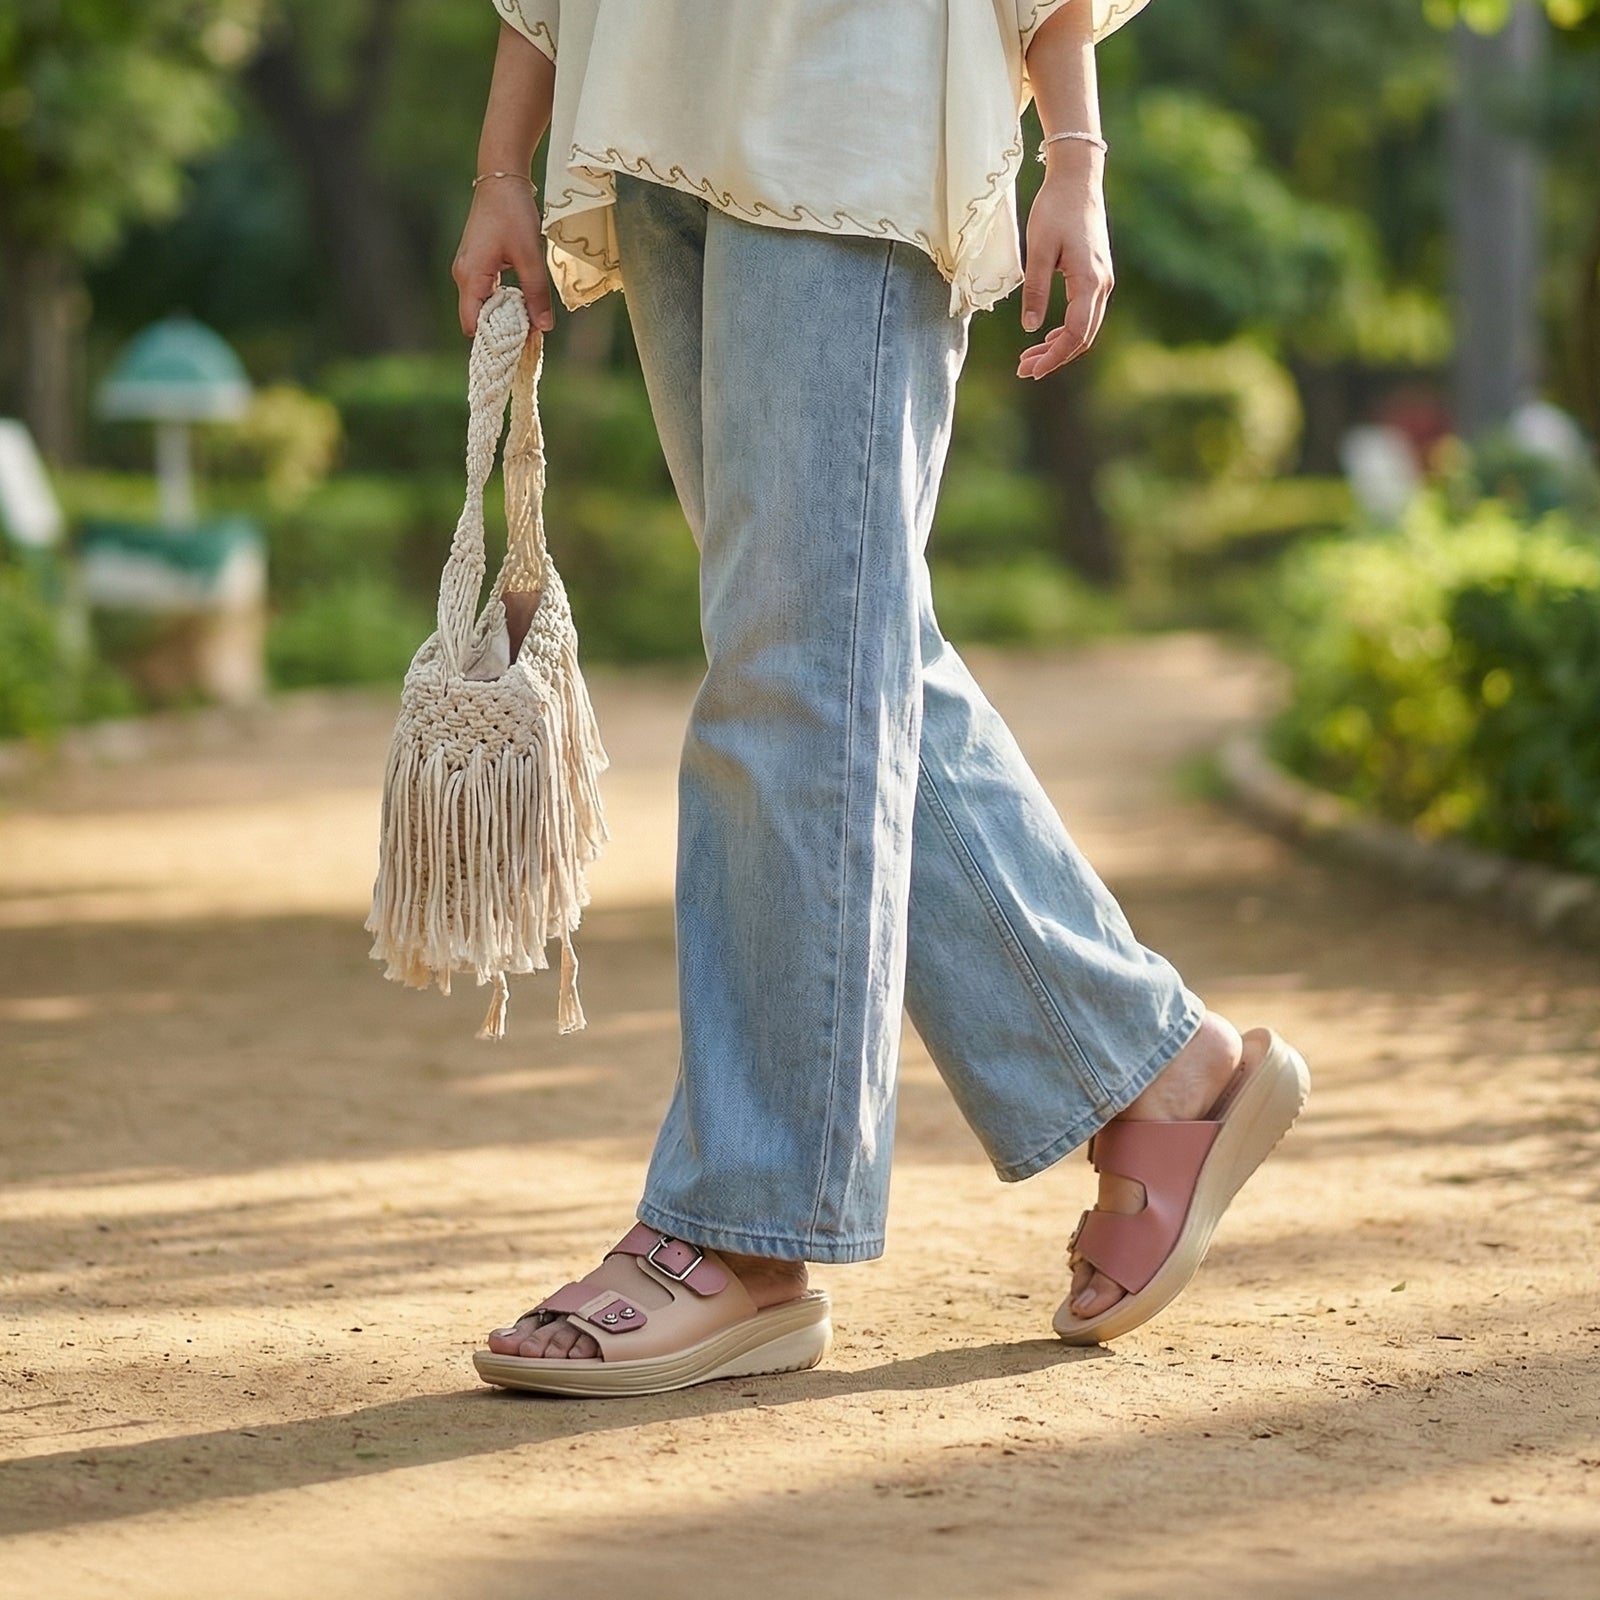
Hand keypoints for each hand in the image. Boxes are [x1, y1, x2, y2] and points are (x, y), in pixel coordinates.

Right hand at [452, 178, 554, 336]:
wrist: (501, 179)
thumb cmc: (513, 213)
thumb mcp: (530, 255)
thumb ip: (536, 293)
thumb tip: (544, 328)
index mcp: (471, 277)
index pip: (473, 325)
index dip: (494, 341)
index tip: (517, 350)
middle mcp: (464, 276)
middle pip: (478, 319)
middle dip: (503, 332)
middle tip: (530, 340)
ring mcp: (468, 270)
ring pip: (484, 306)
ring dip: (506, 317)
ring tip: (530, 326)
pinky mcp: (477, 264)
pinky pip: (488, 293)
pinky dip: (504, 303)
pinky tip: (524, 305)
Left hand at [1016, 153, 1113, 379]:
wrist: (1077, 180)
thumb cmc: (1055, 209)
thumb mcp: (1039, 250)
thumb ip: (1036, 290)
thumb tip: (1030, 329)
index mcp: (1089, 281)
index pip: (1075, 333)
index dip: (1053, 357)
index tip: (1031, 370)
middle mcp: (1102, 285)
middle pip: (1083, 337)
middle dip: (1054, 358)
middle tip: (1023, 370)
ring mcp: (1102, 281)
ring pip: (1085, 328)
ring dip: (1059, 347)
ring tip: (1030, 358)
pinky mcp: (1096, 276)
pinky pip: (1085, 314)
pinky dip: (1066, 331)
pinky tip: (1047, 337)